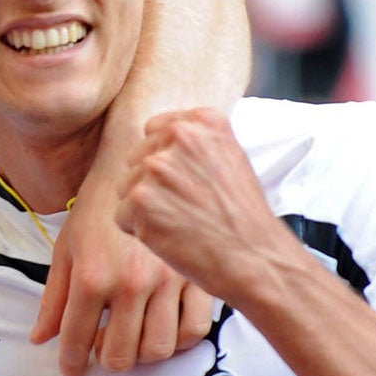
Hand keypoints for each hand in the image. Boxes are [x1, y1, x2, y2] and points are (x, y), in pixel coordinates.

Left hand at [32, 145, 211, 375]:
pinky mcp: (197, 276)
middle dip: (109, 360)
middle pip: (122, 356)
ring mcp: (168, 281)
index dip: (72, 363)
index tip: (73, 368)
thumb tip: (40, 338)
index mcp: (93, 278)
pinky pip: (194, 329)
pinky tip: (164, 326)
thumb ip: (54, 298)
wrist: (139, 166)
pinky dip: (179, 339)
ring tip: (133, 336)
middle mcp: (131, 284)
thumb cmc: (98, 207)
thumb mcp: (67, 249)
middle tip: (104, 348)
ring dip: (143, 353)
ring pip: (160, 349)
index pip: (78, 341)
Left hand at [114, 108, 297, 305]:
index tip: (184, 180)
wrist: (252, 255)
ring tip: (181, 220)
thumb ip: (193, 144)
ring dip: (145, 208)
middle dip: (152, 185)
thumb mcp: (229, 158)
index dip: (164, 160)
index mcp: (202, 121)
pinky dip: (140, 231)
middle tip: (187, 205)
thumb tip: (158, 141)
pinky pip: (122, 216)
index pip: (155, 130)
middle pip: (137, 159)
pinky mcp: (141, 199)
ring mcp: (157, 167)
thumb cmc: (241, 215)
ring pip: (126, 188)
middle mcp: (179, 136)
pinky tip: (171, 235)